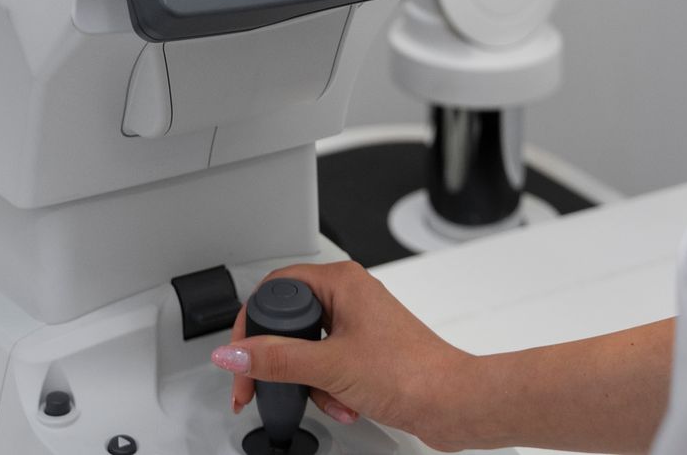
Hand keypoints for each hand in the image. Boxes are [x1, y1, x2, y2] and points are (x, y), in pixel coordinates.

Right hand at [211, 261, 480, 450]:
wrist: (453, 403)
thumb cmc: (413, 372)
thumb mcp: (330, 366)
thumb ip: (275, 359)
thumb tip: (233, 351)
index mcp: (341, 281)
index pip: (276, 287)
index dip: (251, 323)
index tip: (240, 355)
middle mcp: (350, 296)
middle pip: (290, 323)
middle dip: (282, 362)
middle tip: (261, 385)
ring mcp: (359, 325)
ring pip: (308, 351)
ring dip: (312, 383)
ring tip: (329, 396)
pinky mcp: (367, 352)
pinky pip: (328, 368)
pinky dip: (331, 390)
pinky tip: (346, 404)